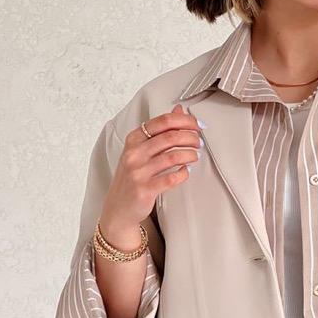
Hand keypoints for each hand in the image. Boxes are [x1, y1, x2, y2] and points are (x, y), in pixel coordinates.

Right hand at [100, 103, 207, 231]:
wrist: (119, 207)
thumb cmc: (131, 177)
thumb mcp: (140, 149)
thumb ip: (159, 130)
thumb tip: (178, 110)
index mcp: (134, 139)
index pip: (163, 121)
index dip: (185, 121)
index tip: (197, 125)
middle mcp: (134, 153)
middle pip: (170, 137)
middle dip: (191, 137)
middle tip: (198, 142)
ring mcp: (138, 172)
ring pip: (173, 157)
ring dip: (191, 155)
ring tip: (195, 156)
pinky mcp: (145, 189)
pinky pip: (172, 178)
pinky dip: (184, 174)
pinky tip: (186, 172)